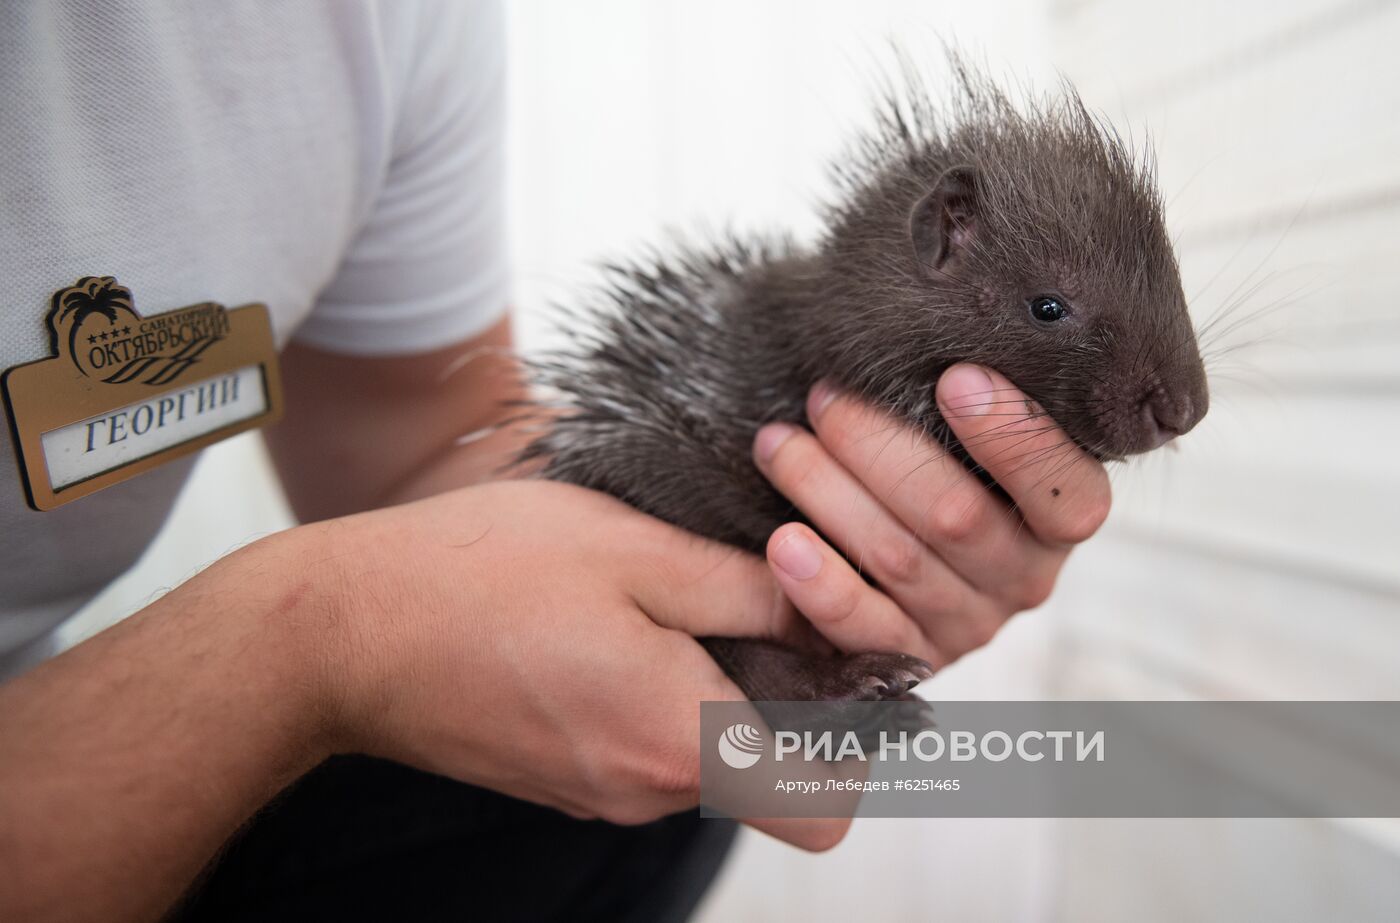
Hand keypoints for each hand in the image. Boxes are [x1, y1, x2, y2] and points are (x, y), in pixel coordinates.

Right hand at [306, 479, 846, 849]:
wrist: (341, 633)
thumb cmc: (477, 575)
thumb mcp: (630, 549)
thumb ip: (742, 588)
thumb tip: (820, 605)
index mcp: (680, 740)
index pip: (823, 809)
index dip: (860, 751)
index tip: (846, 670)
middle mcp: (645, 788)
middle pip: (767, 778)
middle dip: (787, 701)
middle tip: (762, 603)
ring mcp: (598, 790)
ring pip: (705, 758)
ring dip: (716, 690)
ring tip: (675, 599)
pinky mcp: (561, 775)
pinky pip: (646, 748)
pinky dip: (660, 698)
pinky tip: (619, 624)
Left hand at [751, 363, 1110, 666]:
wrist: (887, 560)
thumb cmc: (933, 461)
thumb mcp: (967, 430)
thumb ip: (973, 393)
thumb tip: (945, 290)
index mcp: (1060, 518)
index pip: (1067, 491)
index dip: (1013, 437)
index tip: (955, 378)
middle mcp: (1024, 578)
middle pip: (958, 517)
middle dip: (882, 448)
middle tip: (826, 396)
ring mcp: (966, 625)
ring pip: (899, 560)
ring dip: (830, 493)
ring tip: (777, 443)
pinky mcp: (907, 659)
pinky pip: (865, 631)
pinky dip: (821, 585)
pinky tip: (784, 542)